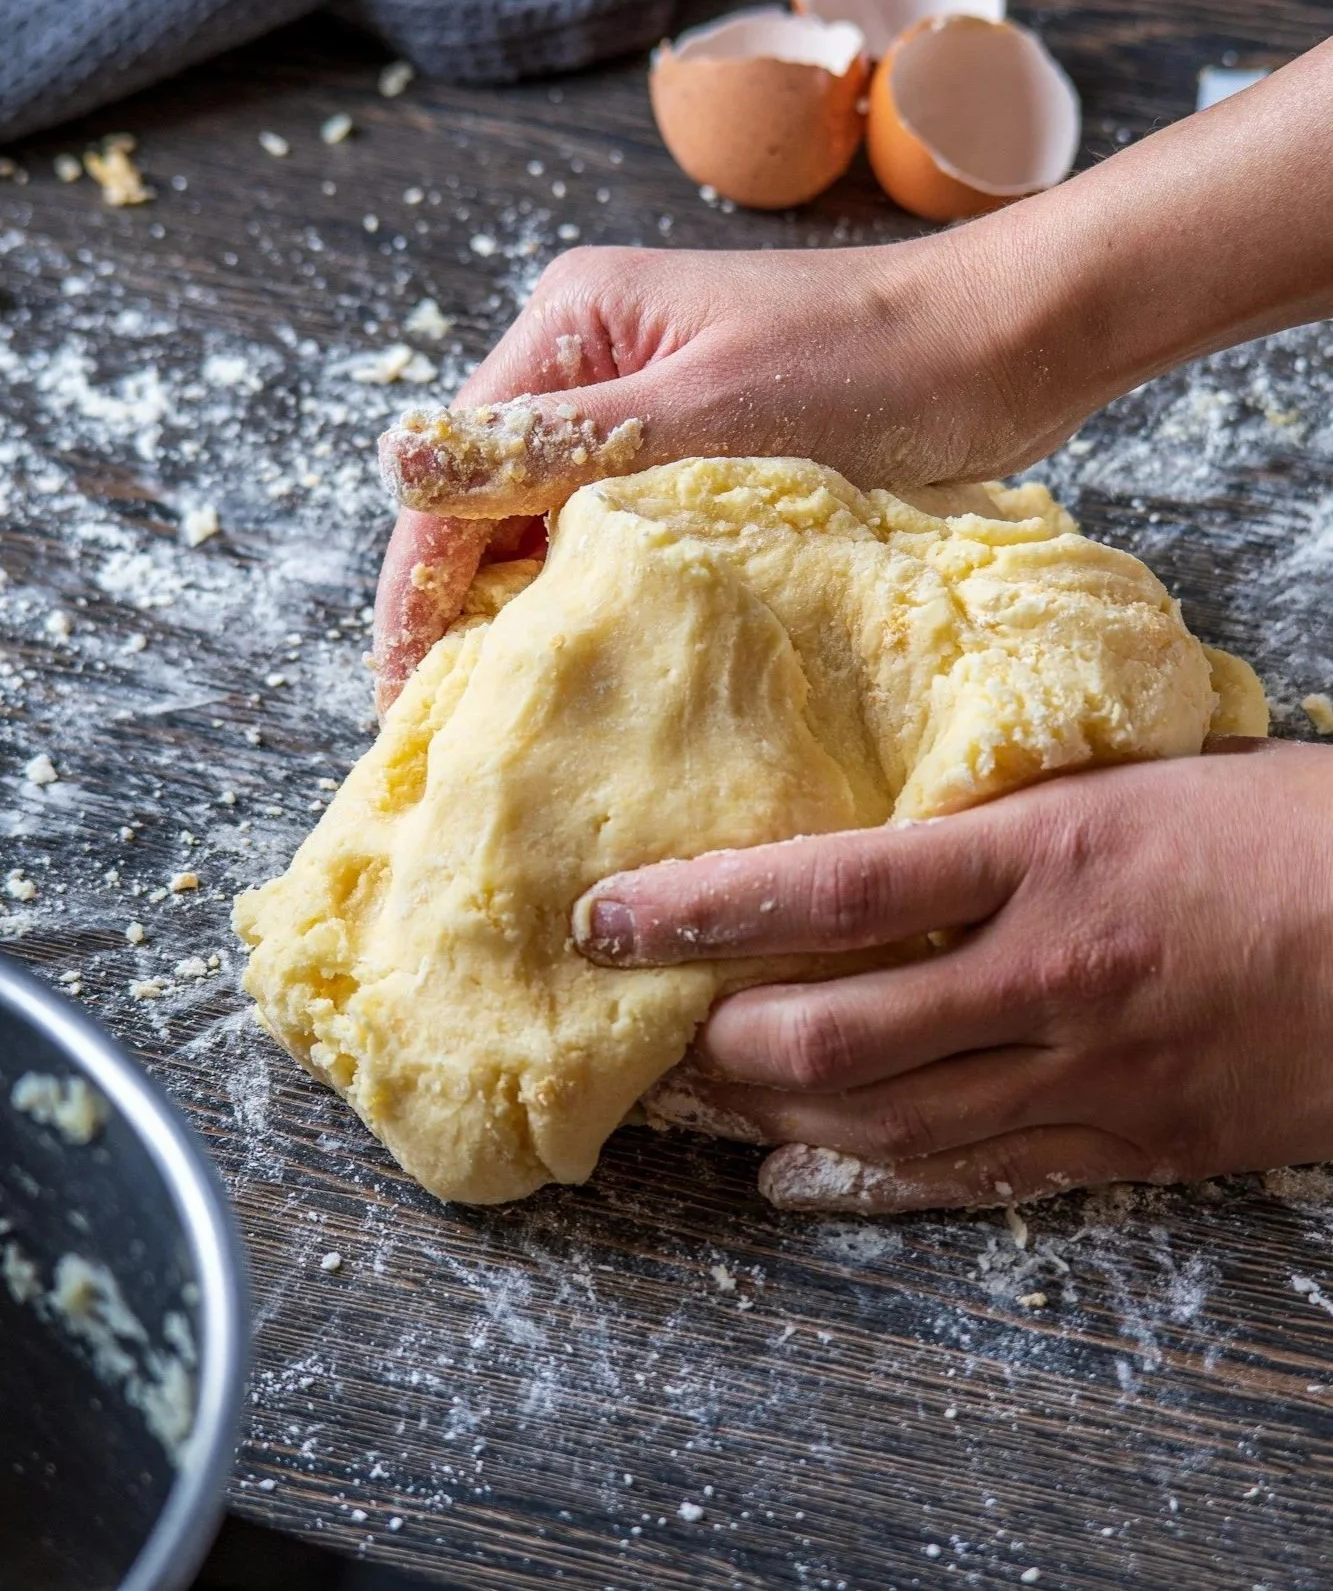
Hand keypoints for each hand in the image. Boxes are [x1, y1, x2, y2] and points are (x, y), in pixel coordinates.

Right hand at [375, 39, 1332, 709]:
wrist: (1008, 345)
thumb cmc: (869, 366)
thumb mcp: (702, 411)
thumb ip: (556, 446)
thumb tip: (398, 462)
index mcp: (571, 327)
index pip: (456, 476)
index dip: (419, 590)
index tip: (405, 699)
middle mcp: (592, 360)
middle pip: (492, 503)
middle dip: (466, 611)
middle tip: (456, 731)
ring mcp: (648, 407)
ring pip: (553, 526)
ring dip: (535, 612)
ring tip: (517, 719)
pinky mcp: (703, 450)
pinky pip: (622, 535)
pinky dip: (607, 596)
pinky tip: (603, 665)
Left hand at [573, 740, 1332, 1213]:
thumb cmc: (1284, 826)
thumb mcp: (1130, 781)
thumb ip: (1000, 814)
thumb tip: (877, 827)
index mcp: (1048, 852)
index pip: (831, 888)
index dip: (700, 907)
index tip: (608, 916)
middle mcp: (1052, 972)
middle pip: (835, 1033)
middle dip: (718, 1042)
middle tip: (653, 1025)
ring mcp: (1092, 1071)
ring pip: (886, 1121)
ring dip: (772, 1114)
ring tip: (700, 1096)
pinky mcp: (1130, 1140)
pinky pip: (974, 1177)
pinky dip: (871, 1182)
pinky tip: (798, 1175)